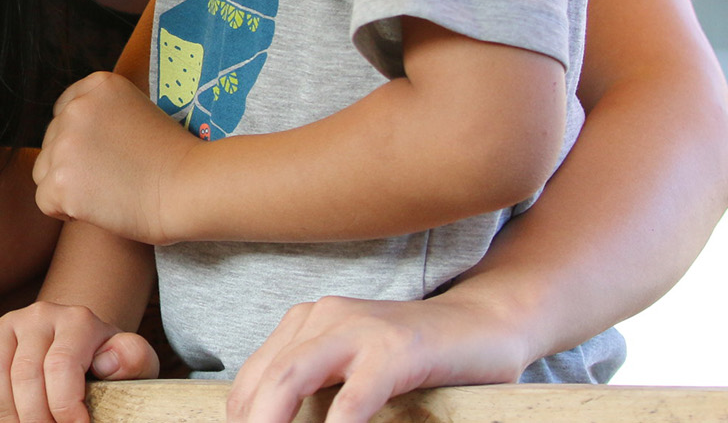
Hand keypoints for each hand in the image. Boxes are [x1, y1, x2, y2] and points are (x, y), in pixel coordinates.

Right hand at [0, 300, 156, 422]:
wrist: (79, 341)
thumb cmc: (106, 362)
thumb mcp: (132, 362)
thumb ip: (133, 359)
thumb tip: (107, 361)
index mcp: (78, 320)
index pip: (60, 366)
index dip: (64, 408)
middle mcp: (39, 314)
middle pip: (24, 374)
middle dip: (35, 418)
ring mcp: (8, 322)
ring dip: (5, 414)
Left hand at [31, 71, 195, 243]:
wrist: (191, 189)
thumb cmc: (175, 160)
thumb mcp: (139, 112)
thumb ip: (103, 115)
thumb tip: (73, 136)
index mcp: (98, 85)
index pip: (64, 111)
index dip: (82, 139)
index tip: (106, 154)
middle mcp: (76, 108)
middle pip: (52, 142)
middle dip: (74, 163)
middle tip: (114, 179)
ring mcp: (66, 143)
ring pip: (44, 170)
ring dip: (67, 186)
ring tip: (107, 194)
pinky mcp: (61, 181)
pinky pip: (45, 201)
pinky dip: (66, 212)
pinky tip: (99, 210)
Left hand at [227, 294, 529, 422]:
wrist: (488, 324)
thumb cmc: (418, 357)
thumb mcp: (355, 366)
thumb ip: (318, 385)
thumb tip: (279, 417)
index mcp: (308, 322)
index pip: (256, 374)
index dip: (242, 412)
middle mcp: (325, 317)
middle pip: (267, 376)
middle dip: (251, 419)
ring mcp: (360, 330)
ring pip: (294, 377)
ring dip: (273, 420)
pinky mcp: (398, 350)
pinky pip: (356, 395)